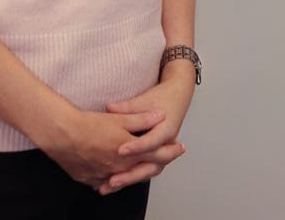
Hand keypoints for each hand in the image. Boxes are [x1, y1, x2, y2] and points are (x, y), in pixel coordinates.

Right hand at [39, 106, 168, 187]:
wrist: (61, 135)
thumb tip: (160, 116)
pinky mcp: (89, 178)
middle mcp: (119, 168)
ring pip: (125, 178)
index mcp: (128, 153)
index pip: (157, 155)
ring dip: (136, 171)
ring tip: (142, 164)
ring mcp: (103, 175)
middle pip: (144, 169)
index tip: (180, 147)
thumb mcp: (118, 118)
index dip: (170, 151)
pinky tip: (113, 173)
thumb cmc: (88, 125)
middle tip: (167, 156)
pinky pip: (105, 182)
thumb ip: (141, 118)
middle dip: (157, 162)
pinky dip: (113, 177)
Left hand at [96, 71, 195, 194]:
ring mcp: (161, 153)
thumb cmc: (162, 98)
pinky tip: (110, 182)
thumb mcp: (145, 99)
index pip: (151, 141)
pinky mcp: (153, 157)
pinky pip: (141, 170)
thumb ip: (128, 106)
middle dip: (130, 175)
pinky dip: (128, 177)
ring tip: (107, 186)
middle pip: (150, 166)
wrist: (177, 98)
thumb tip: (109, 107)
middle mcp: (165, 146)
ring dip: (127, 180)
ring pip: (145, 172)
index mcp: (166, 130)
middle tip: (112, 181)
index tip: (120, 150)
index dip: (136, 147)